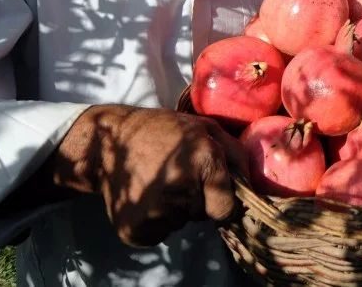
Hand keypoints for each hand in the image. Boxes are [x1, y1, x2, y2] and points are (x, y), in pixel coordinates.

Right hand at [52, 105, 246, 246]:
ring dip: (174, 208)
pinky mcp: (135, 230)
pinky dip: (154, 219)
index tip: (209, 190)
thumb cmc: (163, 130)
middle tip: (176, 177)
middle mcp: (182, 191)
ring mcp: (156, 214)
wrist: (107, 143)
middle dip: (196, 200)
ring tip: (157, 182)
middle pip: (203, 215)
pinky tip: (143, 194)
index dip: (220, 201)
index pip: (226, 208)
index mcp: (204, 163)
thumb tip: (253, 184)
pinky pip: (159, 233)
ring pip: (180, 223)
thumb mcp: (204, 128)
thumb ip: (234, 154)